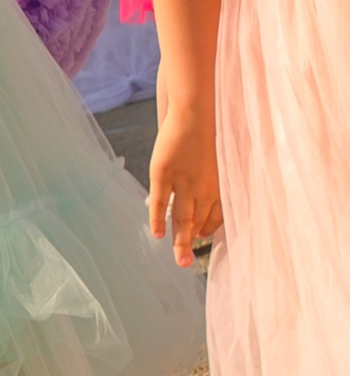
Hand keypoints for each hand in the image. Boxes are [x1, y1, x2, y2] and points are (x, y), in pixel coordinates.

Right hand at [148, 105, 220, 265]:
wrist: (196, 111)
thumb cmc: (207, 132)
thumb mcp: (215, 159)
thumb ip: (210, 179)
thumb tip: (204, 192)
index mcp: (219, 186)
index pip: (214, 218)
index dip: (205, 230)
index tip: (199, 237)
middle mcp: (204, 189)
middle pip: (198, 224)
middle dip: (192, 244)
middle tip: (186, 264)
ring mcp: (183, 182)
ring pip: (182, 219)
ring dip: (180, 242)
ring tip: (179, 261)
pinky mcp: (164, 174)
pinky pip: (160, 203)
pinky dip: (157, 219)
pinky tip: (157, 234)